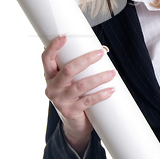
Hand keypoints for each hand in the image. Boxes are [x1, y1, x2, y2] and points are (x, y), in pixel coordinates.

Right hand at [42, 36, 114, 155]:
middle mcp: (52, 87)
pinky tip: (111, 90)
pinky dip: (101, 94)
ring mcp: (60, 101)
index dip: (54, 47)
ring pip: (81, 85)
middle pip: (68, 70)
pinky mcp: (71, 111)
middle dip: (86, 60)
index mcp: (50, 75)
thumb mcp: (72, 78)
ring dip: (99, 77)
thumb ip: (82, 64)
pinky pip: (88, 101)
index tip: (65, 36)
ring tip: (112, 73)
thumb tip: (103, 50)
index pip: (47, 58)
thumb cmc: (74, 92)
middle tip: (100, 53)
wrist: (73, 121)